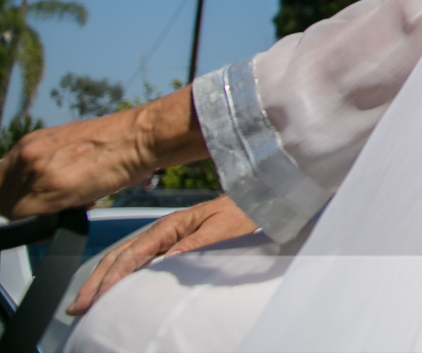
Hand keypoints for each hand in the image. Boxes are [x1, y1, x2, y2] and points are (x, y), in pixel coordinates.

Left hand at [0, 89, 203, 218]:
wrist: (139, 137)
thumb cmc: (115, 142)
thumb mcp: (69, 147)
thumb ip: (46, 164)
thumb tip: (40, 187)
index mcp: (30, 143)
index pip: (0, 180)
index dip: (11, 196)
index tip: (28, 203)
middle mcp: (27, 154)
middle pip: (2, 196)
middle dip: (20, 207)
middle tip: (46, 211)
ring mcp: (36, 170)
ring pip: (12, 208)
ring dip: (34, 214)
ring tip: (64, 207)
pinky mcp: (51, 188)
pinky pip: (28, 217)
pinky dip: (42, 223)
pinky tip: (68, 211)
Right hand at [68, 196, 256, 316]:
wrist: (258, 200)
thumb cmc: (243, 214)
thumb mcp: (221, 230)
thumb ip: (193, 246)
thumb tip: (162, 262)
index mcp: (170, 226)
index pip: (133, 254)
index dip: (113, 277)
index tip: (97, 298)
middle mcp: (162, 232)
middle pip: (119, 257)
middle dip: (96, 282)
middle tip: (76, 308)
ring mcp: (164, 238)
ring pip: (124, 260)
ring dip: (102, 281)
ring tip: (84, 303)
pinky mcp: (170, 245)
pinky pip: (137, 261)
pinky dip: (119, 276)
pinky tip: (111, 289)